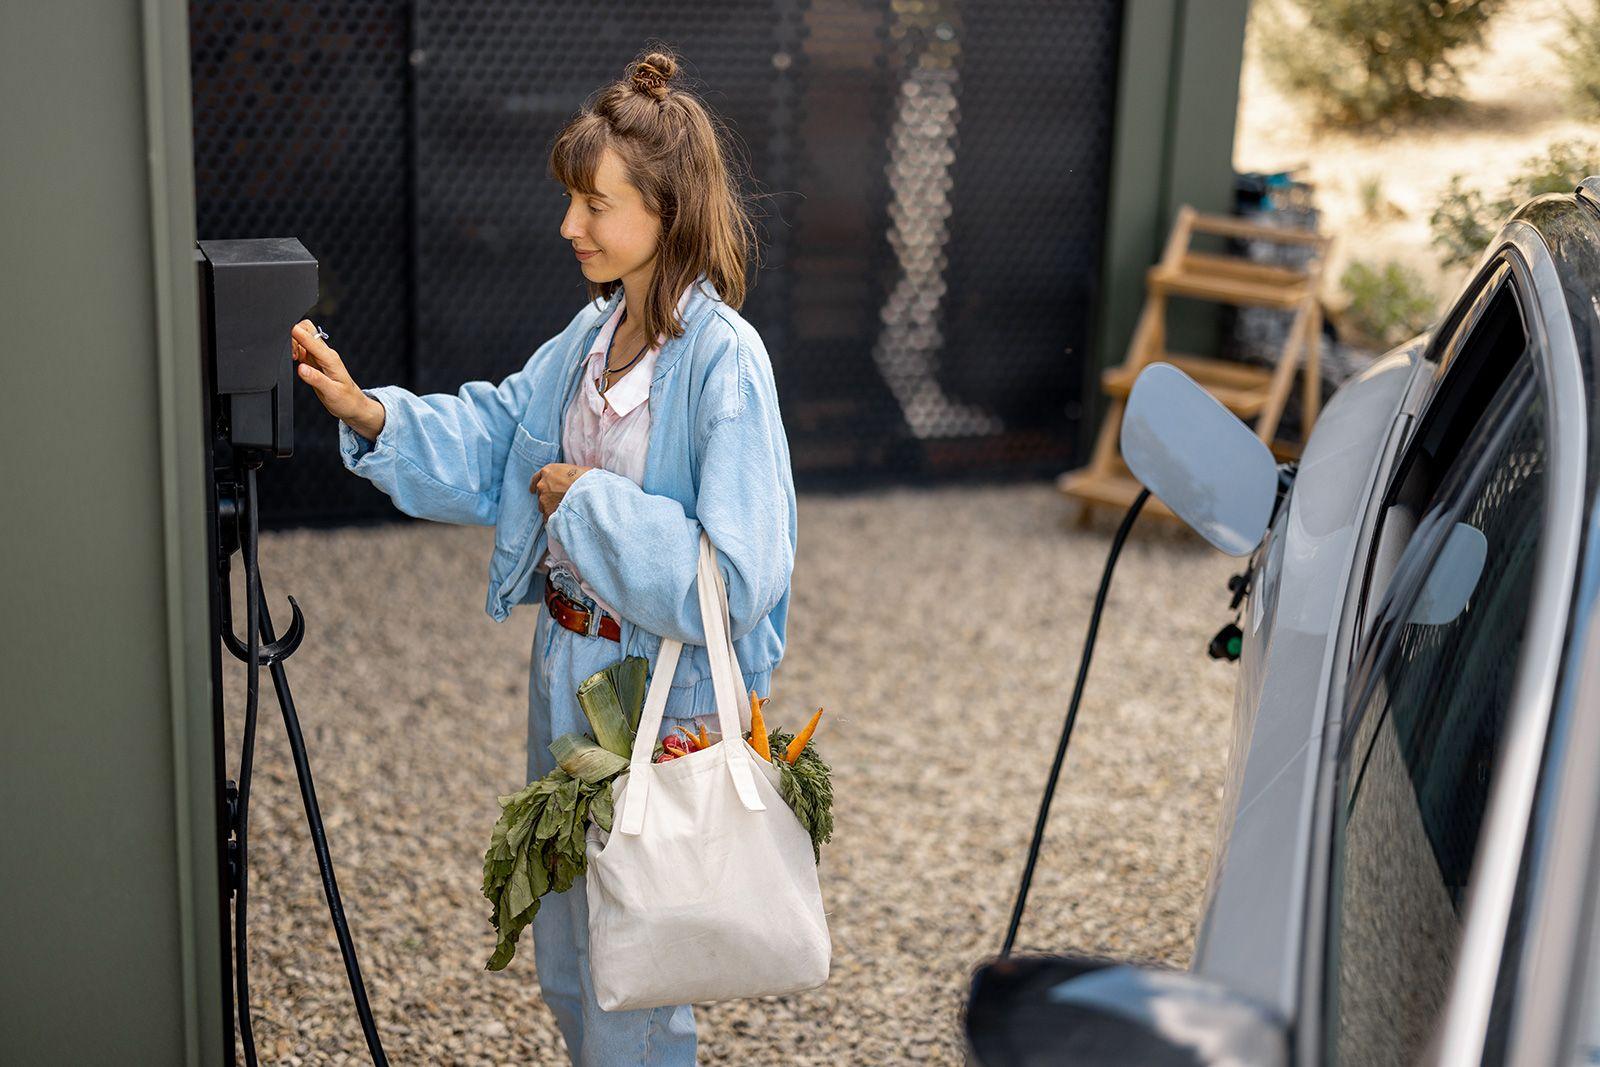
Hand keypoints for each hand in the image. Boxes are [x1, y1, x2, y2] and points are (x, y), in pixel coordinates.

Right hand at [290, 319, 383, 439]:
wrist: (353, 405)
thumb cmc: (346, 400)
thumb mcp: (332, 393)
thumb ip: (316, 379)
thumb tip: (301, 368)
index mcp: (330, 359)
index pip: (312, 340)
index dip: (299, 334)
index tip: (288, 332)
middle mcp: (325, 354)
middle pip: (307, 330)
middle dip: (294, 336)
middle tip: (291, 354)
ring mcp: (319, 356)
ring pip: (302, 338)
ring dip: (293, 343)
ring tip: (293, 359)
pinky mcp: (314, 361)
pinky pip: (301, 348)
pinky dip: (294, 350)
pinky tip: (294, 361)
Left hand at [532, 463, 594, 517]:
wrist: (588, 491)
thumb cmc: (586, 479)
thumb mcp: (576, 469)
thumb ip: (568, 473)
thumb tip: (574, 477)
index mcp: (547, 471)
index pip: (535, 478)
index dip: (534, 485)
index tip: (533, 490)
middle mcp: (542, 484)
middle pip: (540, 494)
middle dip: (547, 498)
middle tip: (557, 501)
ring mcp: (543, 498)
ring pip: (543, 506)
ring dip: (550, 508)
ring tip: (562, 510)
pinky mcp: (548, 511)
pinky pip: (548, 517)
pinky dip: (553, 518)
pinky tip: (562, 519)